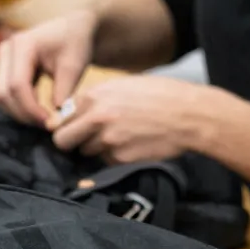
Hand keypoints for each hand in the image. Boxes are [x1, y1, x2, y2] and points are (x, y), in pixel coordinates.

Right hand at [0, 9, 96, 124]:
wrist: (73, 30)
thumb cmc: (75, 44)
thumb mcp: (74, 67)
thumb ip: (63, 92)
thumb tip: (54, 120)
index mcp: (23, 45)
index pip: (18, 86)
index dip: (31, 109)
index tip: (50, 123)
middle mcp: (6, 50)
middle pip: (3, 94)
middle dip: (24, 115)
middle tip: (47, 125)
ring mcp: (3, 59)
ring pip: (0, 97)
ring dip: (19, 114)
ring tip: (44, 119)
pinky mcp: (4, 69)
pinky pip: (4, 95)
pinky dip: (19, 107)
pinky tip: (39, 112)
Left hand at [49, 75, 218, 163]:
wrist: (189, 115)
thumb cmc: (160, 96)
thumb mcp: (123, 86)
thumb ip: (96, 99)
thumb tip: (75, 113)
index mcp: (94, 96)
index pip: (61, 118)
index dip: (67, 124)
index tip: (74, 128)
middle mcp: (97, 118)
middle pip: (63, 140)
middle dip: (71, 142)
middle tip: (84, 142)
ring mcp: (108, 140)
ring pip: (86, 152)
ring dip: (96, 149)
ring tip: (120, 138)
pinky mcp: (121, 158)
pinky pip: (107, 162)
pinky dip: (115, 157)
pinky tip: (133, 145)